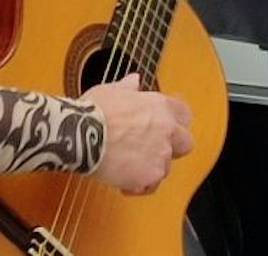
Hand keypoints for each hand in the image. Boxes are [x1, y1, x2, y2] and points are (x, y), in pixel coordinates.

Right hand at [82, 73, 192, 195]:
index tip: (165, 128)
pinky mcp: (151, 175)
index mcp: (160, 105)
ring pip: (166, 167)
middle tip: (149, 152)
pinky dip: (139, 187)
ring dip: (150, 169)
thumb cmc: (93, 111)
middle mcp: (167, 129)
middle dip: (171, 149)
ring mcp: (161, 153)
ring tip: (127, 168)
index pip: (184, 114)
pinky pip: (150, 186)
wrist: (82, 134)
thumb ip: (128, 87)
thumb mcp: (111, 91)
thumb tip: (134, 81)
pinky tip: (122, 183)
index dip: (174, 123)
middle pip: (185, 143)